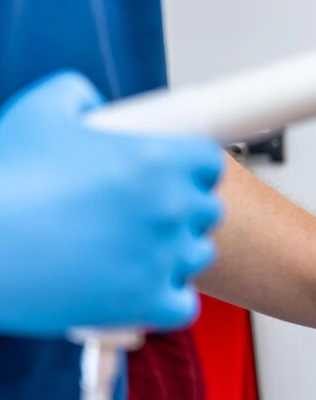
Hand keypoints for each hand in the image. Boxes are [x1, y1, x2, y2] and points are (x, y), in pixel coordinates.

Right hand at [0, 72, 223, 335]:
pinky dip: (168, 300)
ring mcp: (164, 257)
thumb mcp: (39, 112)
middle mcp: (172, 207)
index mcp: (160, 159)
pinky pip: (184, 305)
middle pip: (208, 210)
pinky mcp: (146, 304)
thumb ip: (75, 94)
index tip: (174, 177)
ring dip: (177, 254)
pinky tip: (144, 291)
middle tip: (148, 215)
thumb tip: (90, 100)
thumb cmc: (6, 179)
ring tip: (139, 252)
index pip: (210, 164)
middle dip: (183, 211)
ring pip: (198, 255)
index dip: (193, 170)